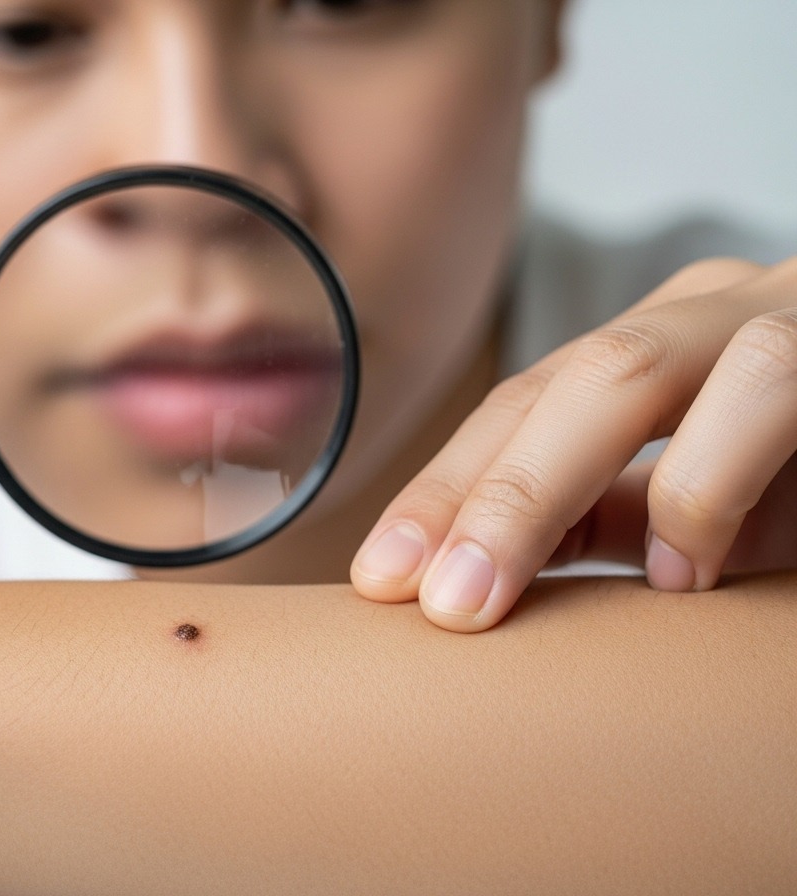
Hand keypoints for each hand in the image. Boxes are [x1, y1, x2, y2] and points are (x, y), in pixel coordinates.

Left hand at [352, 255, 796, 630]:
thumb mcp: (715, 505)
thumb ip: (612, 515)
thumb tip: (487, 561)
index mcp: (657, 351)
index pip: (520, 409)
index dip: (442, 490)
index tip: (379, 578)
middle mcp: (701, 315)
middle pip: (546, 387)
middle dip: (464, 495)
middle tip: (419, 599)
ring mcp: (773, 308)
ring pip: (622, 370)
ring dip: (536, 490)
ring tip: (489, 597)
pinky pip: (760, 382)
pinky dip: (706, 483)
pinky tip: (684, 569)